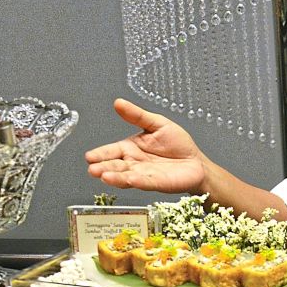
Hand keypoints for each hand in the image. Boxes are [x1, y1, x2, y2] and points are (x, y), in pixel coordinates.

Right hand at [85, 99, 207, 192]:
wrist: (196, 161)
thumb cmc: (178, 144)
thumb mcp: (157, 124)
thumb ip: (137, 116)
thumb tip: (119, 102)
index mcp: (130, 148)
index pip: (111, 151)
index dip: (100, 154)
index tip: (89, 156)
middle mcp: (134, 163)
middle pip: (115, 166)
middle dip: (103, 168)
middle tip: (93, 169)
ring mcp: (144, 175)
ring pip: (126, 176)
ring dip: (116, 177)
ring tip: (104, 176)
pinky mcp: (157, 183)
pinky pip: (146, 182)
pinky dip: (137, 181)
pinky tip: (130, 179)